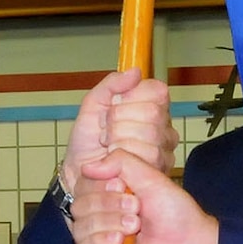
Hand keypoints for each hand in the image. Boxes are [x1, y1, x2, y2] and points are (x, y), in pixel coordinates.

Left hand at [60, 68, 175, 195]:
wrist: (78, 171)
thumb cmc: (87, 141)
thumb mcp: (93, 104)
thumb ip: (112, 84)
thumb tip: (135, 71)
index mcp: (152, 106)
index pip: (157, 90)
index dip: (130, 98)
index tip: (113, 107)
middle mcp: (163, 127)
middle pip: (152, 113)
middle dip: (118, 122)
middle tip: (106, 132)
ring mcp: (164, 150)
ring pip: (149, 136)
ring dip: (119, 141)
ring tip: (109, 147)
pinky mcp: (159, 171)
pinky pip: (146, 157)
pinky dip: (122, 158)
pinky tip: (115, 160)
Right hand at [72, 153, 218, 243]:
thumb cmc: (175, 215)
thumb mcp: (150, 177)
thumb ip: (121, 162)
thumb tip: (87, 165)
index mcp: (110, 196)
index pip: (83, 184)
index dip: (99, 184)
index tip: (123, 187)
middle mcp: (101, 217)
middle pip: (80, 205)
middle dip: (108, 204)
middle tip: (136, 209)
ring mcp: (98, 242)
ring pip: (80, 226)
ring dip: (109, 222)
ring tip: (135, 226)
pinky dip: (100, 242)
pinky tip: (119, 242)